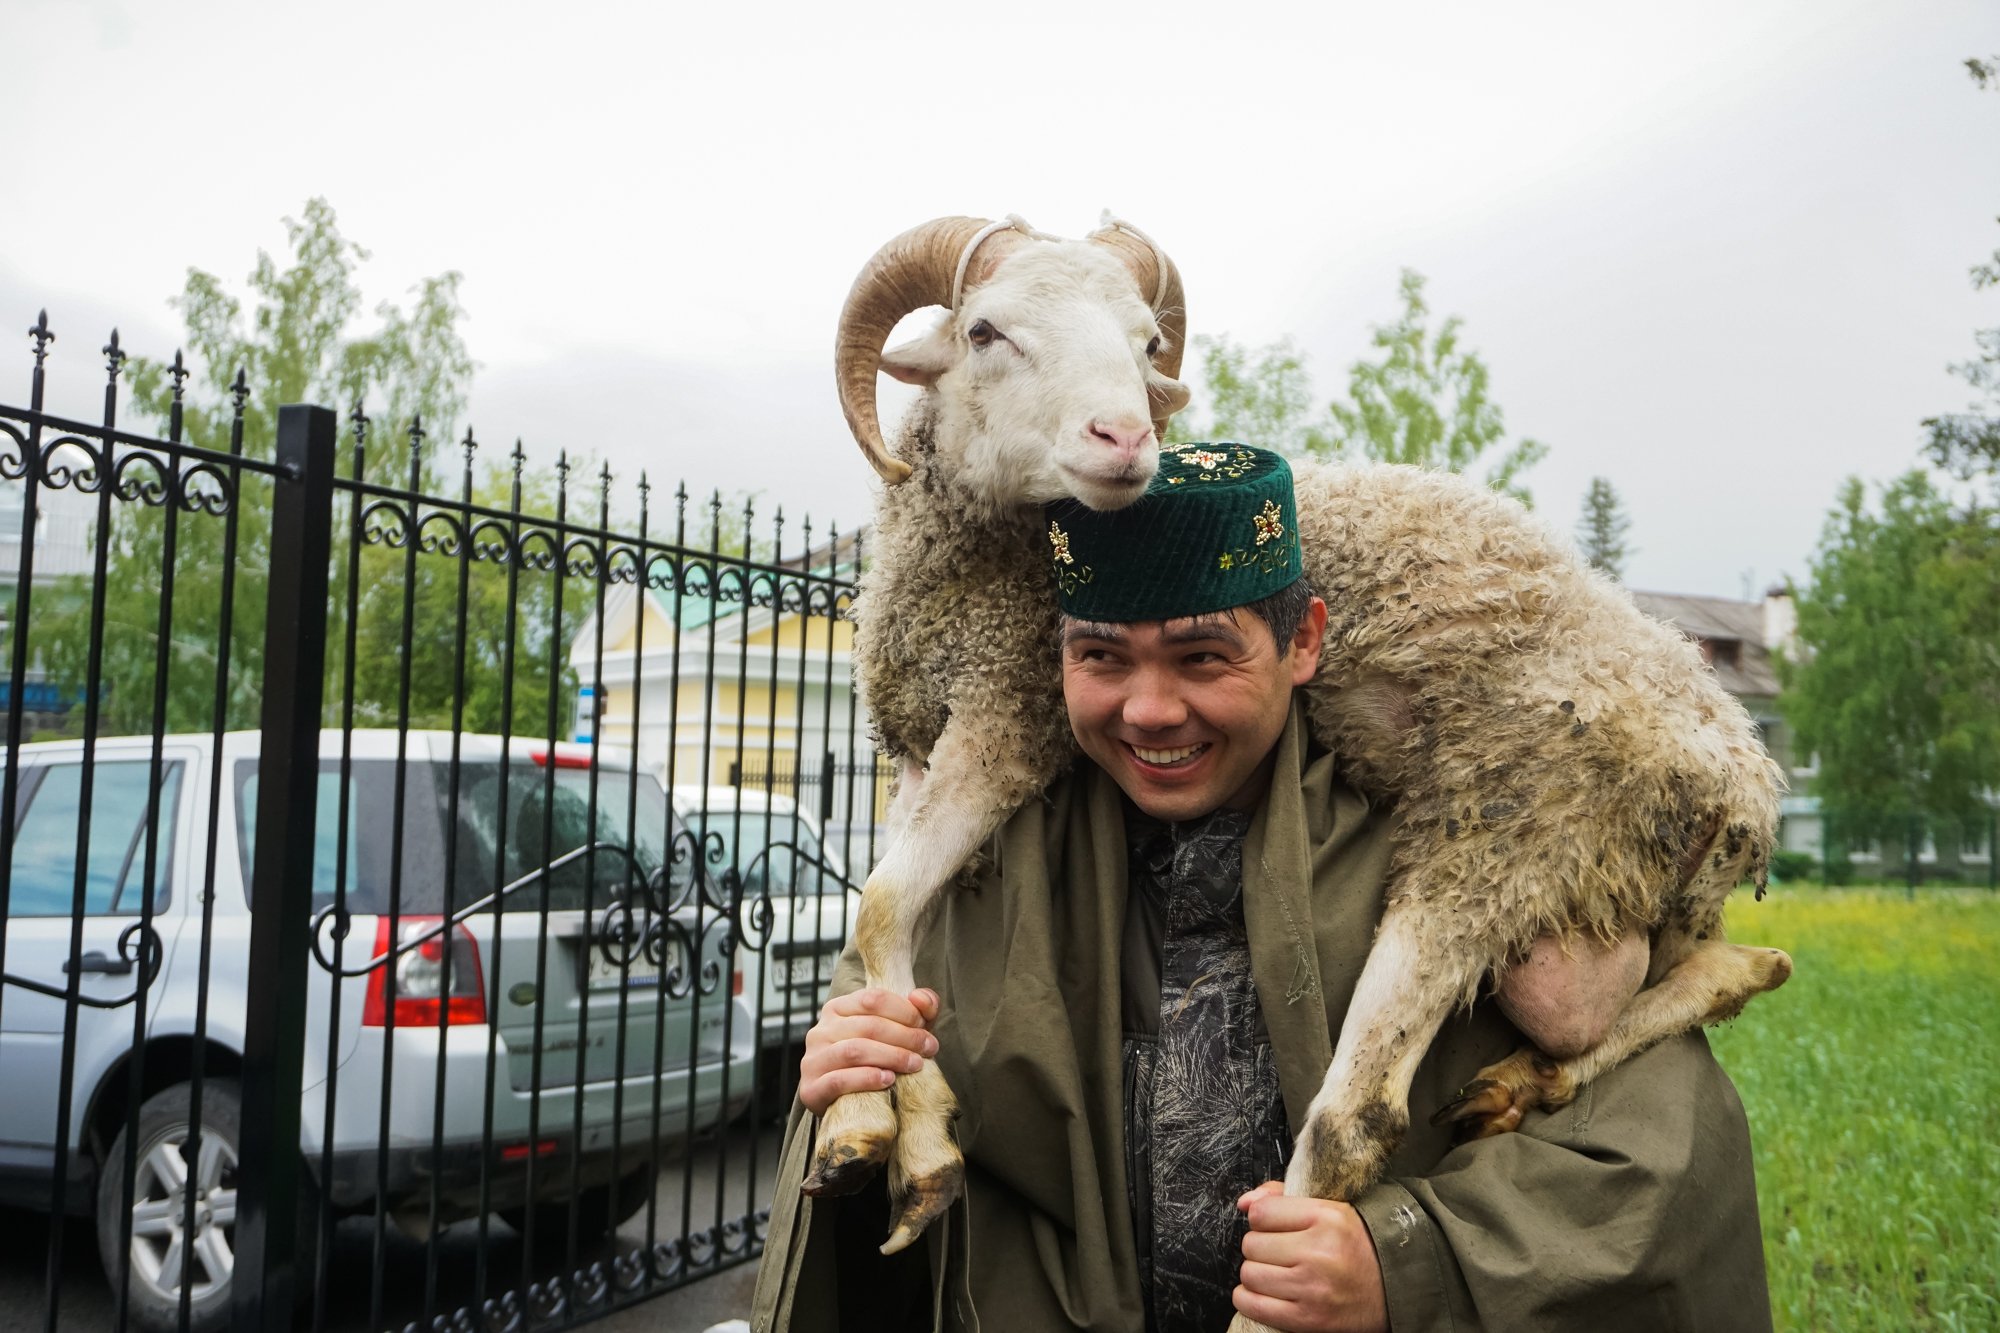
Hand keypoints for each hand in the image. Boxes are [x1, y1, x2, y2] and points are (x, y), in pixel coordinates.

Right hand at [797, 987, 939, 1115]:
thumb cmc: (875, 1062)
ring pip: (854, 1050)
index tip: (926, 1027)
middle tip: (928, 1048)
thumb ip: (916, 1010)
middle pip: (868, 1025)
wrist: (847, 1107)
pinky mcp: (811, 1089)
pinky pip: (839, 1080)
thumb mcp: (897, 1032)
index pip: (872, 999)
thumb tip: (920, 997)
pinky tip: (888, 1080)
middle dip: (905, 1036)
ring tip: (915, 1064)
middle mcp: (820, 1031)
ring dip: (891, 1056)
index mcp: (837, 1009)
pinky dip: (867, 1078)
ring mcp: (813, 1060)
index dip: (904, 1011)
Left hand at [1233, 1181, 1387, 1332]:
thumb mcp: (1330, 1209)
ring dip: (1256, 1273)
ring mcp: (1312, 1289)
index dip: (1262, 1219)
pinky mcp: (1308, 1320)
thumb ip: (1283, 1197)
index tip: (1274, 1227)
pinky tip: (1266, 1293)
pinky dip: (1250, 1299)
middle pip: (1251, 1244)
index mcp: (1327, 1218)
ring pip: (1249, 1274)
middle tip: (1279, 1252)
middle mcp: (1319, 1252)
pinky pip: (1253, 1305)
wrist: (1395, 1288)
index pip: (1261, 1213)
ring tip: (1276, 1272)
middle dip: (1260, 1247)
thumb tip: (1244, 1203)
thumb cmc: (1358, 1245)